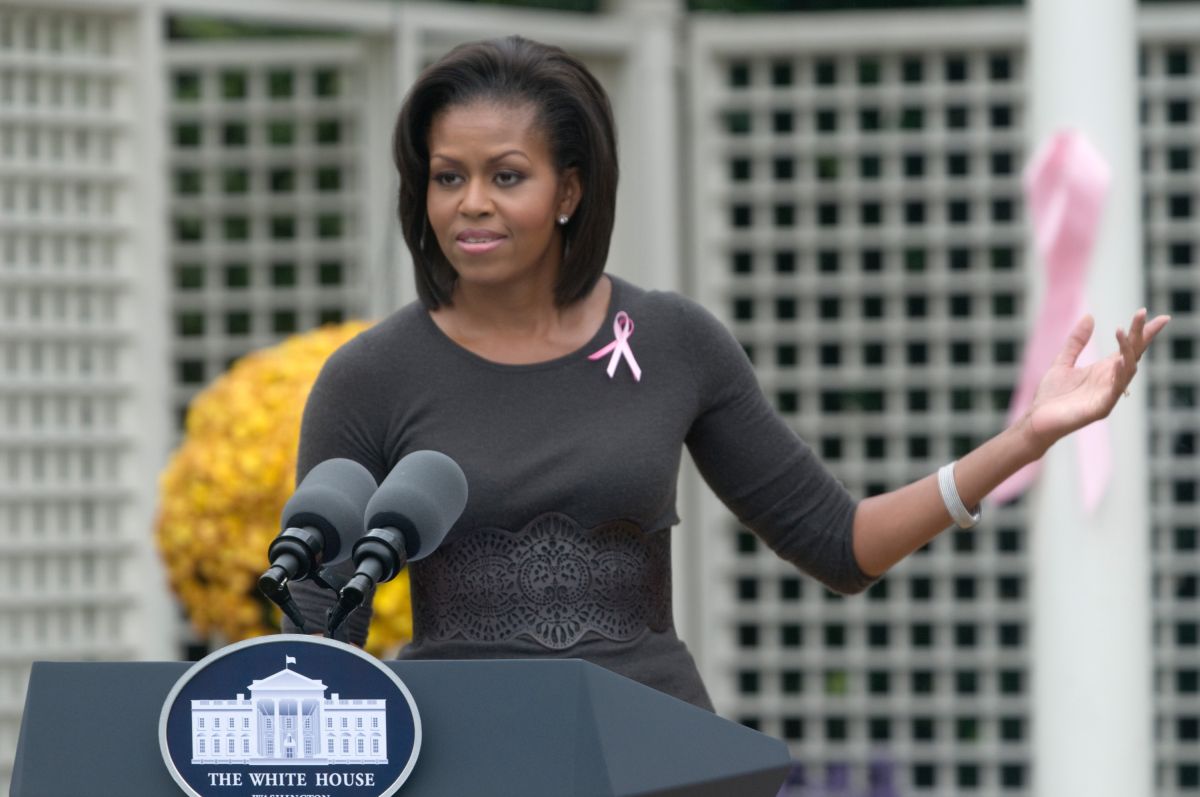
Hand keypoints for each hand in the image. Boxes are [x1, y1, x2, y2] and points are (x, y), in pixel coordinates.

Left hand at [1022, 308, 1169, 453]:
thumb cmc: (1052, 396)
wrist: (1037, 420)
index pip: (1130, 348)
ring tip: (1122, 331)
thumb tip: (1089, 316)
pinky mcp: (1101, 408)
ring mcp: (1108, 394)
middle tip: (1142, 313)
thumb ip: (1076, 342)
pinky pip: (1115, 390)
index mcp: (1104, 370)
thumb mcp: (1063, 362)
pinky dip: (1119, 375)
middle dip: (1140, 334)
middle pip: (1133, 354)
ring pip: (1127, 369)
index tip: (1156, 315)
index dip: (1143, 332)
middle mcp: (1111, 380)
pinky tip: (1119, 360)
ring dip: (1127, 350)